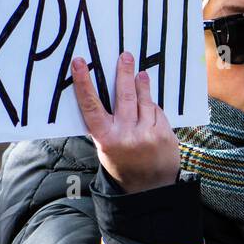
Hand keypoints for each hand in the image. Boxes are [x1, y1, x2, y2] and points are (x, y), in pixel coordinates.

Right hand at [72, 52, 179, 193]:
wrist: (149, 187)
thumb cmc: (123, 163)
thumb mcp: (105, 147)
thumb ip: (104, 124)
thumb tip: (102, 93)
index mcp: (106, 138)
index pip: (91, 106)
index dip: (83, 83)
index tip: (79, 63)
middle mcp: (126, 135)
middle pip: (124, 96)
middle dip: (124, 73)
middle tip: (125, 56)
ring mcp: (147, 134)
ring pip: (144, 100)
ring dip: (141, 84)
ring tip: (139, 73)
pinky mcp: (164, 133)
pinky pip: (157, 111)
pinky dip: (152, 106)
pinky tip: (148, 104)